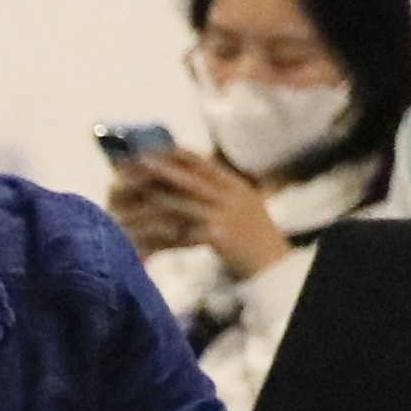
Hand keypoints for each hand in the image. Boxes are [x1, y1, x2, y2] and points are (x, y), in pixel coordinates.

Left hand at [110, 144, 289, 276]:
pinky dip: (166, 228)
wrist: (271, 260)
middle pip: (193, 179)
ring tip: (140, 194)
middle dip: (165, 169)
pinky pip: (185, 229)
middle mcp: (232, 198)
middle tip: (142, 161)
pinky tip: (151, 226)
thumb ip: (223, 188)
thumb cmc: (256, 231)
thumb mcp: (246, 202)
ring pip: (184, 203)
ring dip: (159, 197)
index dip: (181, 155)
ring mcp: (225, 217)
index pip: (206, 164)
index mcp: (238, 186)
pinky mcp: (218, 236)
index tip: (160, 149)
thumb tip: (197, 172)